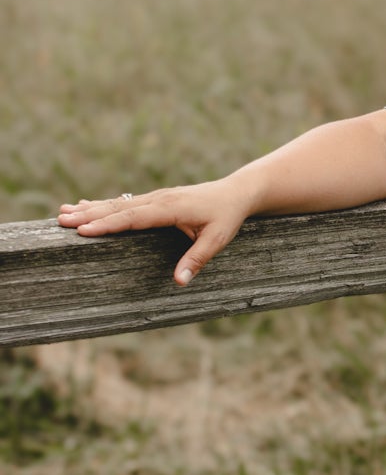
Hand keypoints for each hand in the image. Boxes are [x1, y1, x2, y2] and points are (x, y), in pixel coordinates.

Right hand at [57, 181, 252, 286]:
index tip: (85, 230)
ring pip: (117, 204)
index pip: (134, 218)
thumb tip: (179, 282)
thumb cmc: (227, 216)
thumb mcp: (218, 239)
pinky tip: (84, 205)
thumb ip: (197, 259)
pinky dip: (102, 205)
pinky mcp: (154, 199)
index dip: (109, 224)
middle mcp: (158, 200)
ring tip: (62, 212)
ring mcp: (155, 197)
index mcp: (171, 208)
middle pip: (118, 208)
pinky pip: (123, 203)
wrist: (235, 192)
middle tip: (61, 220)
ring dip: (90, 208)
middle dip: (89, 215)